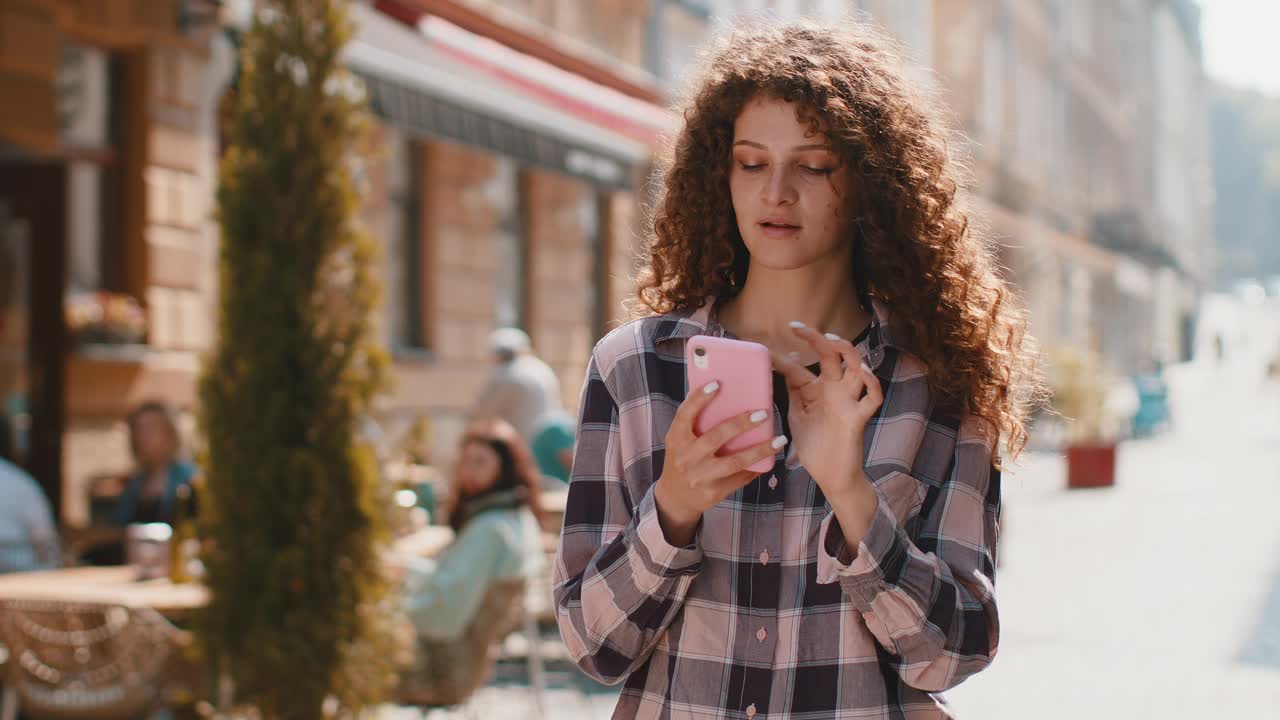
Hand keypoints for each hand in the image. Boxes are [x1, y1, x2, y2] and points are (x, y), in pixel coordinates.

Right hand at [654, 380, 787, 544]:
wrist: (675, 497)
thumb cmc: (682, 459)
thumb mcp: (679, 440)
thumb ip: (693, 422)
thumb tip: (718, 391)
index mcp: (676, 439)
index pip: (685, 415)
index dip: (700, 399)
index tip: (718, 384)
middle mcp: (686, 457)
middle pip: (715, 437)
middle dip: (741, 424)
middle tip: (762, 413)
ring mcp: (700, 476)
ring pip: (734, 462)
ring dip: (759, 450)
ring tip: (778, 440)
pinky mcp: (714, 492)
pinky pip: (740, 478)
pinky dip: (756, 468)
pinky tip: (770, 459)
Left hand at [771, 322, 883, 501]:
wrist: (830, 476)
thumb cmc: (815, 446)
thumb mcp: (797, 414)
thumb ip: (793, 391)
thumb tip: (786, 364)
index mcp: (817, 389)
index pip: (800, 366)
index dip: (782, 357)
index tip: (764, 349)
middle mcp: (834, 390)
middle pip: (832, 355)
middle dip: (817, 338)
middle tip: (797, 328)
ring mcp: (848, 402)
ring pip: (857, 367)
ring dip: (848, 351)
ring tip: (833, 340)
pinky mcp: (858, 418)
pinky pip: (873, 398)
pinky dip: (873, 383)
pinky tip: (863, 372)